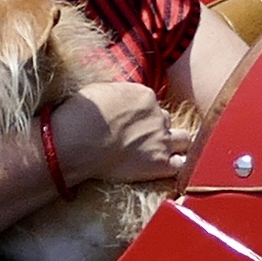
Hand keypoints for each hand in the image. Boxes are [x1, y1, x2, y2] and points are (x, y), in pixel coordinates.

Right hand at [46, 79, 192, 190]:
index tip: (129, 124)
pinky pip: (180, 165)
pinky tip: (165, 169)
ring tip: (159, 153)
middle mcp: (158, 115)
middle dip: (156, 129)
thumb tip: (119, 101)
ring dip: (174, 145)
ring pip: (183, 139)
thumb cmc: (81, 115)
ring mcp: (161, 140)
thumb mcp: (100, 91)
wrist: (77, 141)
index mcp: (144, 96)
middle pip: (165, 121)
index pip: (152, 104)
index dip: (141, 115)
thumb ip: (118, 95)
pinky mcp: (160, 163)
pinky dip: (175, 166)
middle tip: (140, 139)